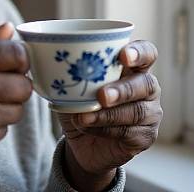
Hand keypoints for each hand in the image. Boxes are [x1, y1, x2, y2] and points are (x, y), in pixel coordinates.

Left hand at [58, 40, 162, 191]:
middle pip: (146, 83)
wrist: (81, 140)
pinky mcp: (144, 137)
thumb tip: (43, 52)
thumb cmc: (79, 101)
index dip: (139, 52)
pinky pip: (129, 132)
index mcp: (132, 66)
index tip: (122, 56)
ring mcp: (149, 113)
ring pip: (136, 111)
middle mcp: (146, 87)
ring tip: (84, 116)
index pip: (148, 53)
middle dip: (123, 89)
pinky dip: (104, 129)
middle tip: (101, 95)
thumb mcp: (72, 81)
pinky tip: (86, 126)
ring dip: (107, 114)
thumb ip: (70, 66)